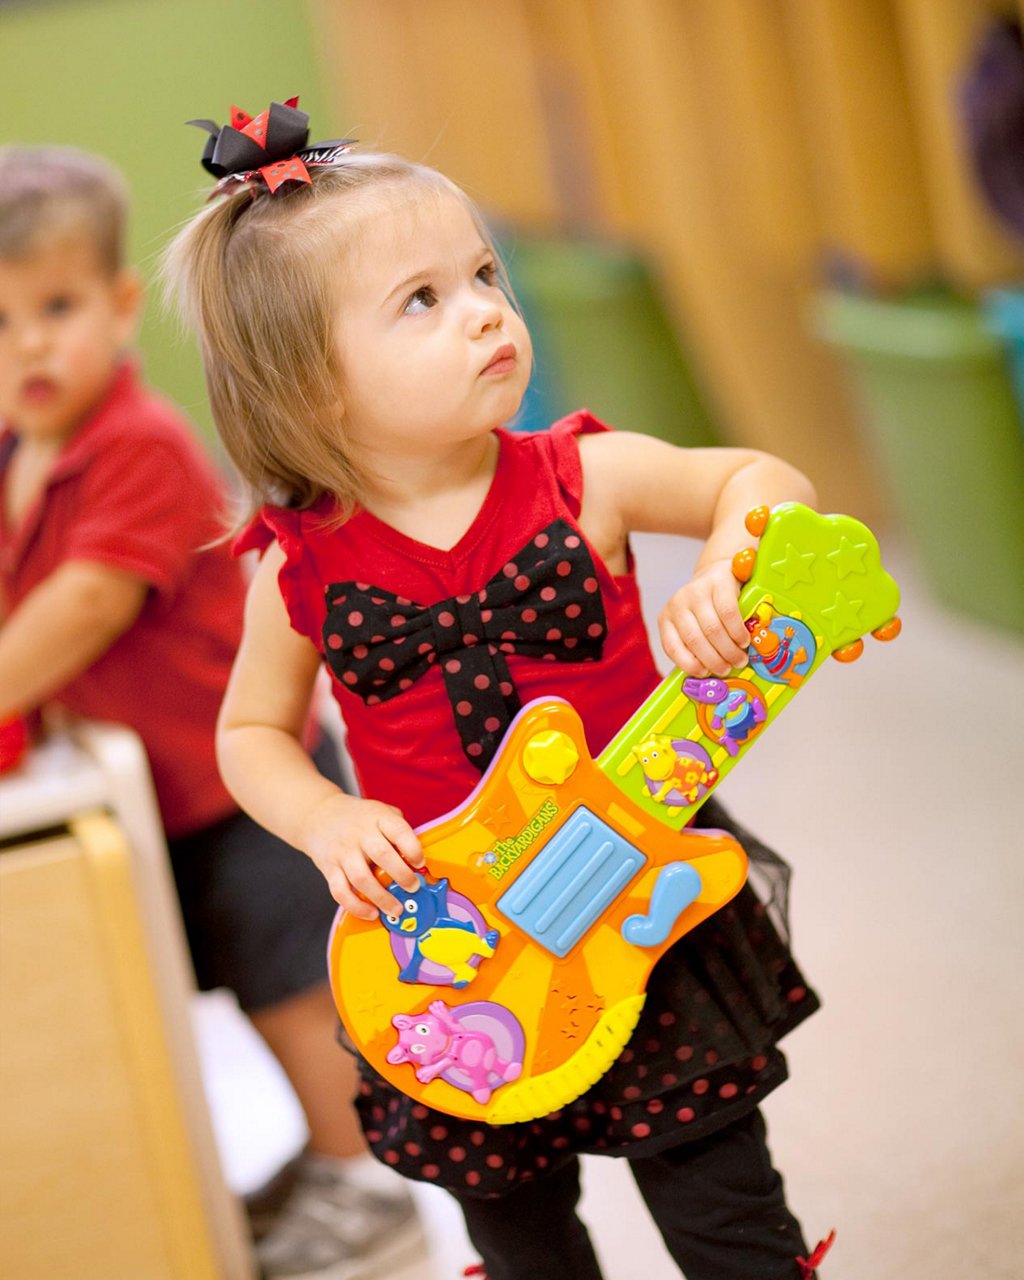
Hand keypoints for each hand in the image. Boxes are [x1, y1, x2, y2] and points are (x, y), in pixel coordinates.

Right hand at [297, 792, 424, 920]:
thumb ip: (398, 829)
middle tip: (413, 888)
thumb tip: (419, 855)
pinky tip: (371, 913)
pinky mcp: (329, 868)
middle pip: (382, 855)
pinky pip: (341, 892)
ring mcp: (343, 852)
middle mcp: (360, 834)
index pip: (398, 831)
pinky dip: (356, 906)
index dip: (412, 848)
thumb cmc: (356, 817)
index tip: (420, 862)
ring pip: (362, 879)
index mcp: (377, 818)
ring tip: (396, 909)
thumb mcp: (380, 811)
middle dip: (402, 876)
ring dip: (382, 898)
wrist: (318, 815)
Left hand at [658, 559, 749, 677]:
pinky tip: (743, 641)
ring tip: (739, 659)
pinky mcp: (718, 583)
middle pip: (695, 640)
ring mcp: (696, 591)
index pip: (671, 647)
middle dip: (714, 660)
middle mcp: (677, 604)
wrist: (718, 574)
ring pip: (712, 629)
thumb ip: (695, 646)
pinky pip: (729, 613)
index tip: (704, 674)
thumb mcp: (693, 626)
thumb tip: (707, 676)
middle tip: (728, 669)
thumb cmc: (707, 609)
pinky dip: (737, 632)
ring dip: (728, 650)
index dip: (688, 664)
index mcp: (666, 618)